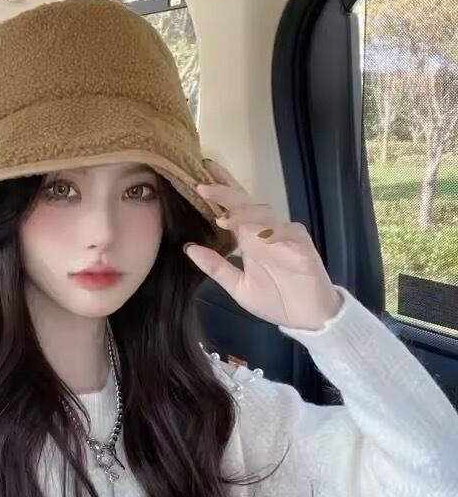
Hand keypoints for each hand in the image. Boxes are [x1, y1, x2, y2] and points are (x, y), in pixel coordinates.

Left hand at [184, 160, 343, 330]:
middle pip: (245, 204)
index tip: (199, 178)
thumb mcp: (238, 286)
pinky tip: (260, 235)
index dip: (219, 192)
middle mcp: (265, 232)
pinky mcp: (302, 247)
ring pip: (264, 214)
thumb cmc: (275, 300)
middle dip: (225, 193)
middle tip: (202, 186)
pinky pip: (288, 232)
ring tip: (223, 217)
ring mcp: (285, 236)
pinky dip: (273, 232)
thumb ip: (216, 267)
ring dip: (244, 213)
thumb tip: (188, 248)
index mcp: (249, 239)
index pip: (232, 209)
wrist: (308, 318)